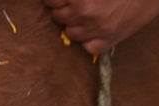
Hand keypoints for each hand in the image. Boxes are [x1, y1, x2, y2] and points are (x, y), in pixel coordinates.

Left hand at [41, 0, 158, 53]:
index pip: (50, 0)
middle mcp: (84, 15)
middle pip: (57, 16)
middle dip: (63, 9)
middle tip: (74, 3)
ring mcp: (96, 31)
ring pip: (70, 33)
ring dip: (74, 24)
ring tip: (87, 15)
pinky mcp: (108, 42)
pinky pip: (88, 47)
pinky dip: (89, 40)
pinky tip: (96, 30)